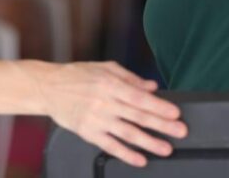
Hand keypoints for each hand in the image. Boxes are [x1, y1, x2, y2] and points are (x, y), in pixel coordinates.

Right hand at [38, 61, 186, 166]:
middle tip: (180, 131)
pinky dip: (126, 154)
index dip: (159, 106)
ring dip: (149, 142)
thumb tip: (152, 87)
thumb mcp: (104, 68)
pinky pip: (110, 146)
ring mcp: (96, 119)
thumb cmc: (77, 76)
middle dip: (162, 125)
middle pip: (138, 116)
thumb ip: (130, 78)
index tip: (175, 113)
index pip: (139, 97)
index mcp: (110, 84)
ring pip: (127, 133)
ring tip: (165, 148)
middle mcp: (104, 102)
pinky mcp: (88, 132)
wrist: (48, 87)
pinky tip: (140, 159)